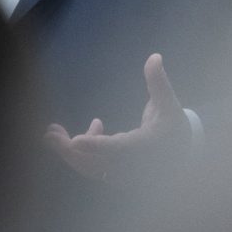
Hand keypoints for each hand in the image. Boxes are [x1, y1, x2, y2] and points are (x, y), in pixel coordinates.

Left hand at [46, 52, 193, 182]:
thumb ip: (158, 82)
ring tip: (52, 132)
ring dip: (68, 151)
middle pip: (95, 162)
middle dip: (69, 149)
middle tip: (49, 133)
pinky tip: (86, 130)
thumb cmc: (173, 125)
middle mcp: (132, 165)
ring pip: (89, 167)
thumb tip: (154, 56)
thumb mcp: (169, 103)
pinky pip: (92, 165)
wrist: (182, 154)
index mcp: (146, 146)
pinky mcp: (114, 175)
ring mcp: (122, 173)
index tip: (75, 140)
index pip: (119, 148)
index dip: (97, 145)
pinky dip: (81, 151)